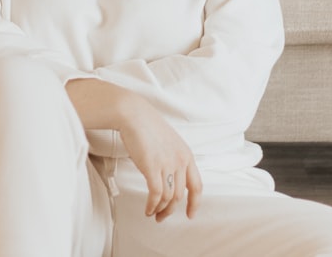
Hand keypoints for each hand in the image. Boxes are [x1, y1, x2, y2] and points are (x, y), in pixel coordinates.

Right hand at [65, 78, 202, 220]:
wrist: (134, 115)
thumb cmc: (147, 126)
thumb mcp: (169, 142)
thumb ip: (173, 159)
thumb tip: (169, 177)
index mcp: (187, 155)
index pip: (197, 185)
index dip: (195, 203)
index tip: (190, 214)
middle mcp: (180, 161)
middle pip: (180, 195)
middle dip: (171, 210)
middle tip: (161, 217)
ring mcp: (168, 164)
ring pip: (168, 197)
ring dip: (160, 209)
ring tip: (152, 213)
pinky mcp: (153, 167)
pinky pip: (156, 194)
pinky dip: (152, 205)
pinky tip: (147, 209)